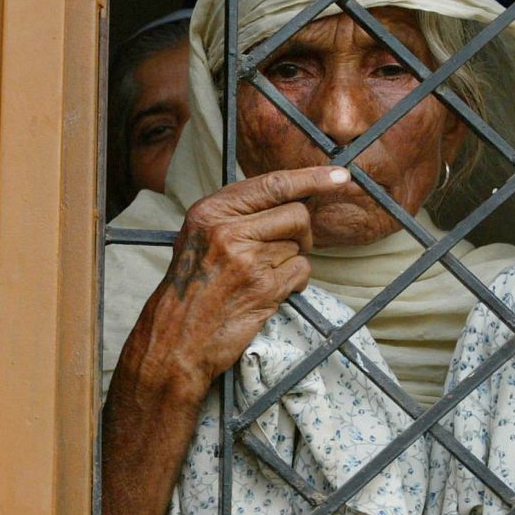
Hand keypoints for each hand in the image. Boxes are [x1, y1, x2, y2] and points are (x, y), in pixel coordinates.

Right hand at [130, 165, 348, 397]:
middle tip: (288, 248)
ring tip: (263, 276)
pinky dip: (294, 282)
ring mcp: (246, 260)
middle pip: (295, 215)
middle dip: (302, 233)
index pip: (272, 184)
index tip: (340, 176)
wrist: (175, 339)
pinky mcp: (263, 288)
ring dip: (291, 261)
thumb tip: (286, 197)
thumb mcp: (199, 239)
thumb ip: (235, 215)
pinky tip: (270, 291)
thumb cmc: (189, 289)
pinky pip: (301, 272)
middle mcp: (227, 231)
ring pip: (299, 245)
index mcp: (210, 212)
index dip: (312, 178)